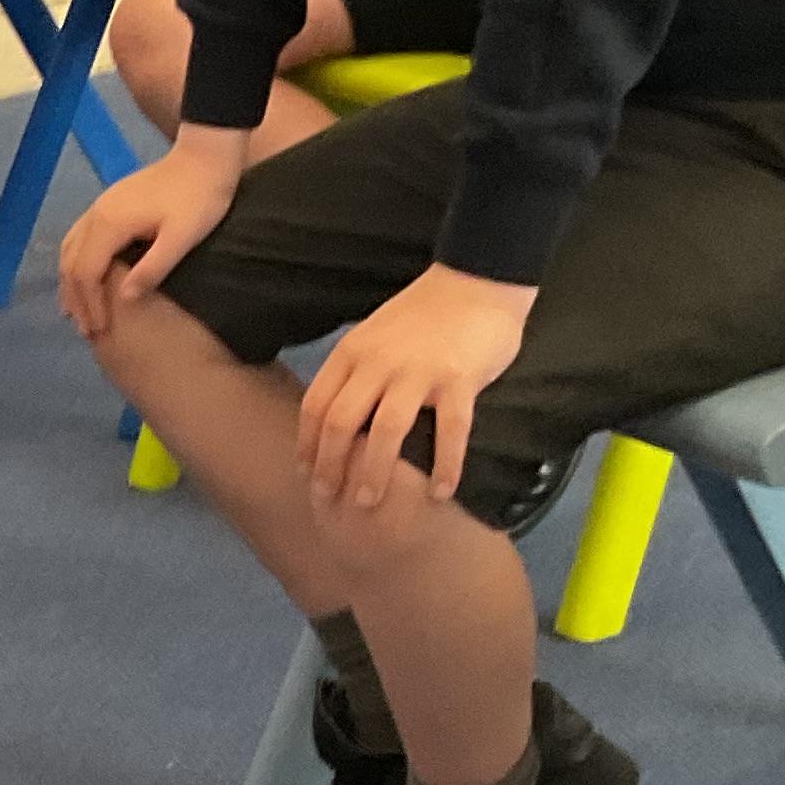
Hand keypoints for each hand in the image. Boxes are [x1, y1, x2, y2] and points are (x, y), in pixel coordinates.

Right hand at [56, 131, 246, 340]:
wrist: (205, 155)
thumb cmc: (200, 198)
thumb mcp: (182, 237)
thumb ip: (153, 268)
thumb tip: (124, 299)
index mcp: (110, 224)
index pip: (86, 272)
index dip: (89, 304)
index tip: (99, 330)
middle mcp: (96, 214)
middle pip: (71, 263)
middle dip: (76, 299)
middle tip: (86, 330)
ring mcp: (99, 206)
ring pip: (70, 249)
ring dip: (71, 282)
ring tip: (79, 310)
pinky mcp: (108, 203)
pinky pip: (79, 238)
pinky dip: (77, 263)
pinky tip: (87, 277)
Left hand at [298, 263, 536, 508]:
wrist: (479, 281)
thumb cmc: (425, 314)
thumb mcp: (374, 335)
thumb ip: (355, 371)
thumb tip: (334, 419)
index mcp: (352, 351)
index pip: (316, 404)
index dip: (307, 444)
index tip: (305, 473)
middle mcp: (378, 362)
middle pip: (341, 423)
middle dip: (329, 467)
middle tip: (328, 500)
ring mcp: (419, 371)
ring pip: (385, 432)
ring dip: (374, 473)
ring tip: (368, 503)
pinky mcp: (459, 379)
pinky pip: (450, 431)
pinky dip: (445, 466)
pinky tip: (442, 493)